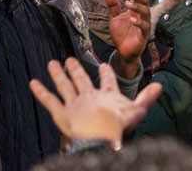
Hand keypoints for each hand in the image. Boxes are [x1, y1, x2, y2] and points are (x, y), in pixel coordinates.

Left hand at [30, 58, 161, 142]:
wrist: (100, 132)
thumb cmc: (119, 124)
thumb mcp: (137, 111)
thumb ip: (147, 98)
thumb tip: (159, 86)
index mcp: (107, 95)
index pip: (107, 81)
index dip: (105, 73)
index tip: (103, 65)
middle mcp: (89, 95)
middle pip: (82, 80)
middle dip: (76, 69)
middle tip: (70, 60)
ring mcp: (74, 103)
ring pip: (65, 86)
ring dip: (58, 74)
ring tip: (52, 64)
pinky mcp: (61, 113)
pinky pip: (49, 100)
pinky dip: (41, 91)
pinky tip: (32, 83)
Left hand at [106, 0, 150, 77]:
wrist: (123, 51)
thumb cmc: (121, 34)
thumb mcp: (114, 17)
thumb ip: (113, 5)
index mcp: (136, 10)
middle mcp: (142, 16)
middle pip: (145, 1)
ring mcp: (144, 25)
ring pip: (146, 12)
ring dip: (137, 6)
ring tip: (127, 3)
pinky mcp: (144, 36)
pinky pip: (144, 27)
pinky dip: (139, 22)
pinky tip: (131, 19)